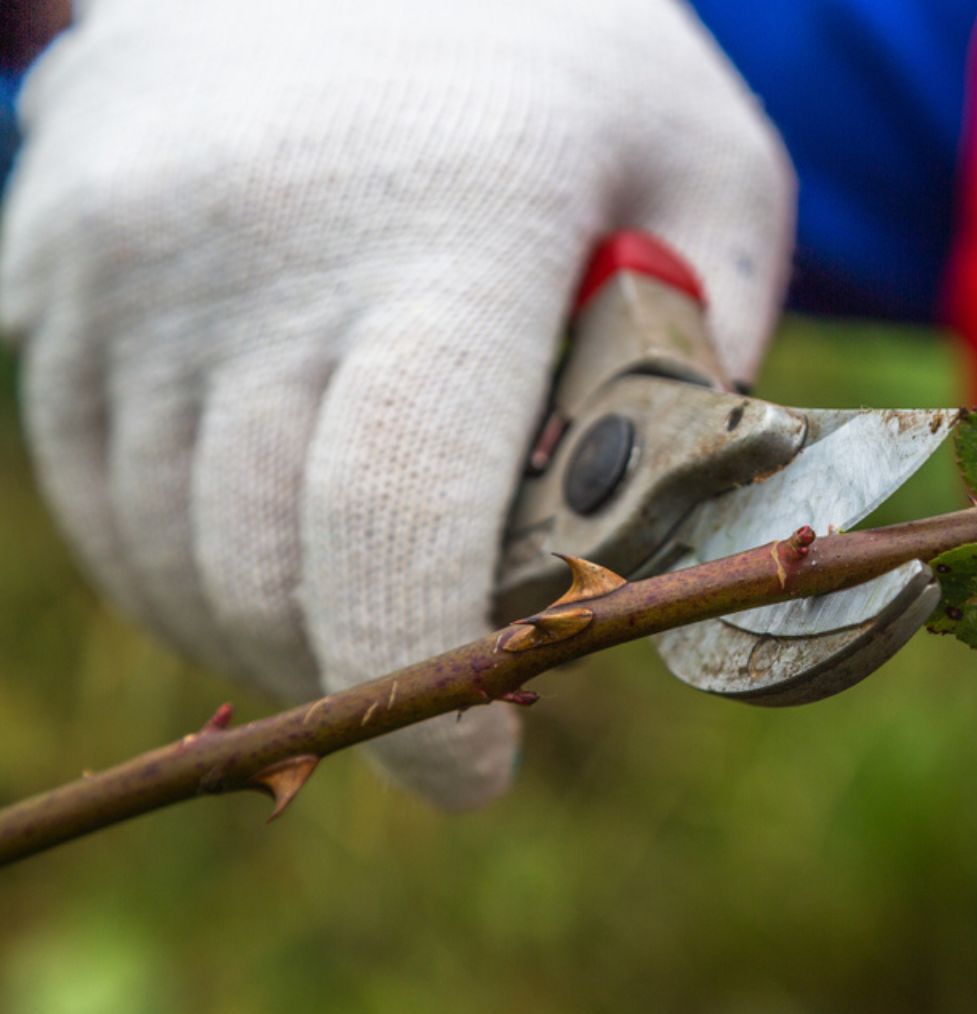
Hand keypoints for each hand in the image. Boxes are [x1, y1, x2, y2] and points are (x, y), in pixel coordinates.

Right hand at [1, 0, 793, 807]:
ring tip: (368, 618)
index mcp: (445, 218)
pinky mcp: (47, 267)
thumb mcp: (703, 170)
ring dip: (273, 633)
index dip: (425, 681)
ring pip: (168, 552)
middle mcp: (250, 245)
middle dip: (363, 677)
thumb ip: (710, 357)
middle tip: (449, 687)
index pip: (394, 515)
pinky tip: (273, 551)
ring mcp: (119, 255)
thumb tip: (647, 537)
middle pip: (272, 568)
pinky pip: (95, 488)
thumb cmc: (558, 49)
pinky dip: (183, 564)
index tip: (480, 777)